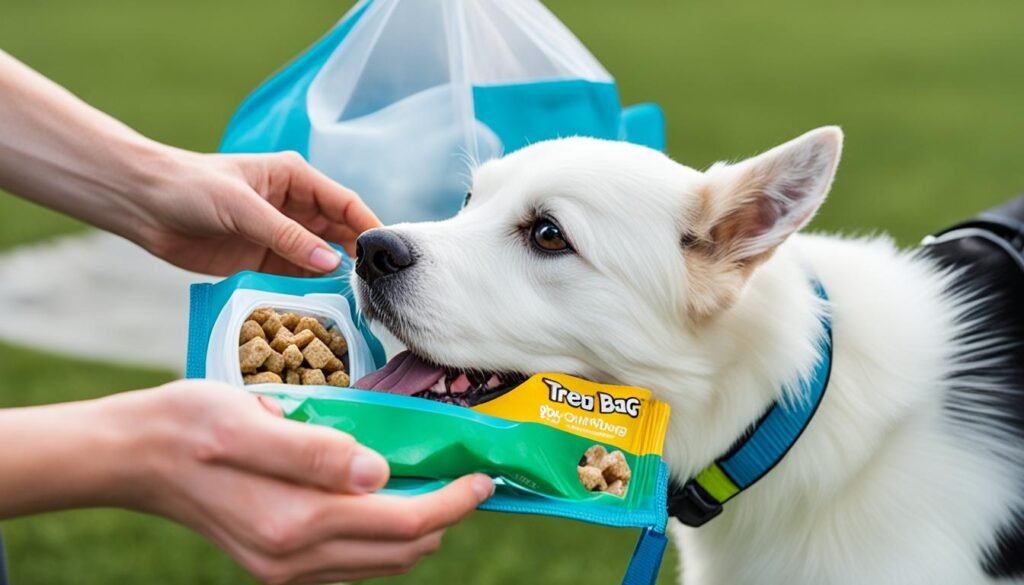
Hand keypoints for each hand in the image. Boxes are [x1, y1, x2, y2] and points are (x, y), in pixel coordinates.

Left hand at [0, 52, 380, 276]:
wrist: (141, 204)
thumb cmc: (190, 187)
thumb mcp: (242, 208)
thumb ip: (286, 237)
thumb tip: (331, 263)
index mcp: (296, 180)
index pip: (345, 204)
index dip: (369, 227)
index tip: (389, 254)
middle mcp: (294, 208)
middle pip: (339, 235)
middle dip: (356, 258)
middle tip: (376, 288)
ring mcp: (279, 236)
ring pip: (320, 260)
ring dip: (334, 279)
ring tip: (355, 304)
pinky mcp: (262, 262)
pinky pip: (295, 279)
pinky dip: (309, 293)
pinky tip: (322, 309)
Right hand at [116, 381, 493, 583]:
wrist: (133, 456)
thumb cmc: (190, 425)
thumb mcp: (251, 420)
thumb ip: (316, 450)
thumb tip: (381, 472)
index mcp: (296, 521)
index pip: (405, 523)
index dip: (453, 502)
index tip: (482, 477)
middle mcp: (295, 556)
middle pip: (401, 549)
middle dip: (444, 516)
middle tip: (465, 476)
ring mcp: (285, 566)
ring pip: (379, 559)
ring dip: (416, 528)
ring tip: (436, 485)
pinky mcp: (276, 562)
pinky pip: (350, 560)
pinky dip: (382, 535)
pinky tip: (384, 499)